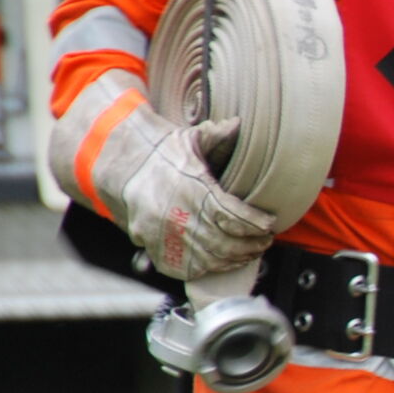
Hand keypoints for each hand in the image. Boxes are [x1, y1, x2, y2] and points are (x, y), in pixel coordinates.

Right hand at [118, 114, 275, 279]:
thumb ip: (216, 135)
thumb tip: (238, 124)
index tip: (269, 223)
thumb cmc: (163, 155)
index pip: (232, 215)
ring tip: (251, 251)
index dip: (255, 223)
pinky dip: (211, 268)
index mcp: (191, 189)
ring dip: (236, 258)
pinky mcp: (157, 249)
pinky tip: (225, 260)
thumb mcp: (189, 139)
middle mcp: (177, 216)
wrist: (124, 170)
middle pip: (225, 242)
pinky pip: (189, 269)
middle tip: (266, 240)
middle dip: (251, 244)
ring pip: (210, 259)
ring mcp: (165, 237)